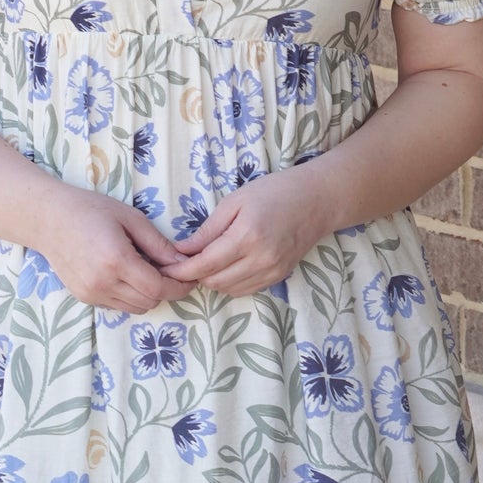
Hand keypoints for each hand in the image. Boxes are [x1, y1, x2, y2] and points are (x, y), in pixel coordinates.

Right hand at [36, 187, 181, 313]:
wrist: (48, 219)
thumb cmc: (90, 210)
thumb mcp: (130, 218)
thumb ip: (158, 243)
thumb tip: (182, 262)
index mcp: (116, 259)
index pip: (157, 288)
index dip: (178, 286)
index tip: (188, 278)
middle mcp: (102, 282)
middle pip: (149, 301)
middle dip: (165, 289)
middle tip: (168, 270)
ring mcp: (91, 293)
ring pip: (135, 308)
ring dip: (148, 295)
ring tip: (146, 271)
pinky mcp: (84, 298)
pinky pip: (118, 306)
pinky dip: (130, 296)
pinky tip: (126, 275)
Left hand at [160, 166, 332, 296]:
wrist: (316, 201)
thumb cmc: (273, 193)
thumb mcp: (234, 202)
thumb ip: (207, 230)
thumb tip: (181, 250)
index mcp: (246, 236)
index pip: (205, 264)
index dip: (181, 270)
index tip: (166, 268)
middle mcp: (260, 259)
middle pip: (214, 281)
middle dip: (194, 275)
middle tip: (183, 262)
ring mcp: (271, 271)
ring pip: (228, 289)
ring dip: (212, 280)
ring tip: (205, 262)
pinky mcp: (278, 277)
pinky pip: (245, 290)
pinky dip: (230, 283)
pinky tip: (226, 267)